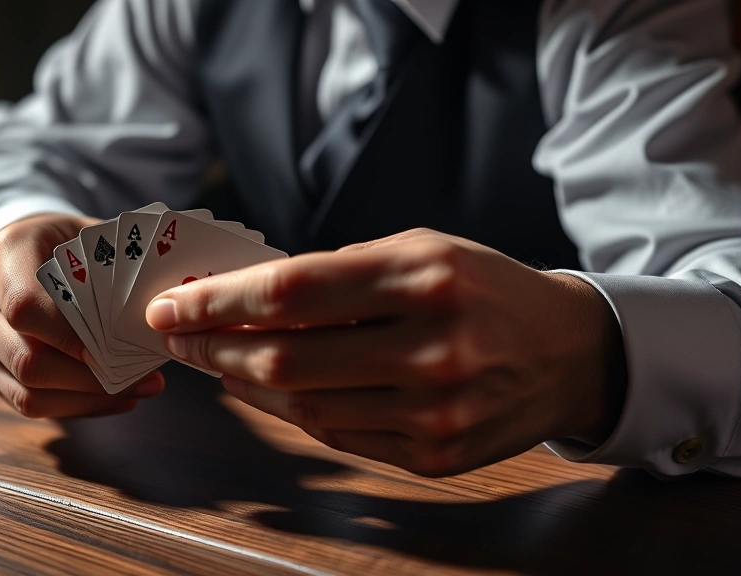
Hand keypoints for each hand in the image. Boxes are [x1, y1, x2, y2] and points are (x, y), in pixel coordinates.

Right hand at [0, 213, 164, 418]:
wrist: (25, 249)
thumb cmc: (68, 242)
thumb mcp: (91, 234)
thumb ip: (119, 263)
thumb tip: (170, 298)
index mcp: (7, 254)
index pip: (26, 306)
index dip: (69, 336)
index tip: (112, 351)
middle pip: (26, 359)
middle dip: (88, 379)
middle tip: (140, 377)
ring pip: (27, 392)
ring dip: (87, 400)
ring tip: (137, 391)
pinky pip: (28, 403)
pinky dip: (77, 406)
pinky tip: (118, 399)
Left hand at [145, 228, 624, 476]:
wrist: (568, 352)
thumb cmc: (483, 288)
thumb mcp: (421, 250)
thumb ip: (337, 273)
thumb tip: (242, 297)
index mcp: (425, 278)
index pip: (293, 293)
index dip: (218, 302)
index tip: (171, 303)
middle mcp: (433, 348)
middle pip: (286, 360)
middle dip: (214, 349)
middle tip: (177, 335)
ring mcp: (436, 412)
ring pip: (303, 408)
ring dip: (243, 385)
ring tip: (215, 361)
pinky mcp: (436, 456)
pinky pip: (338, 436)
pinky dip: (292, 412)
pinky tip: (267, 391)